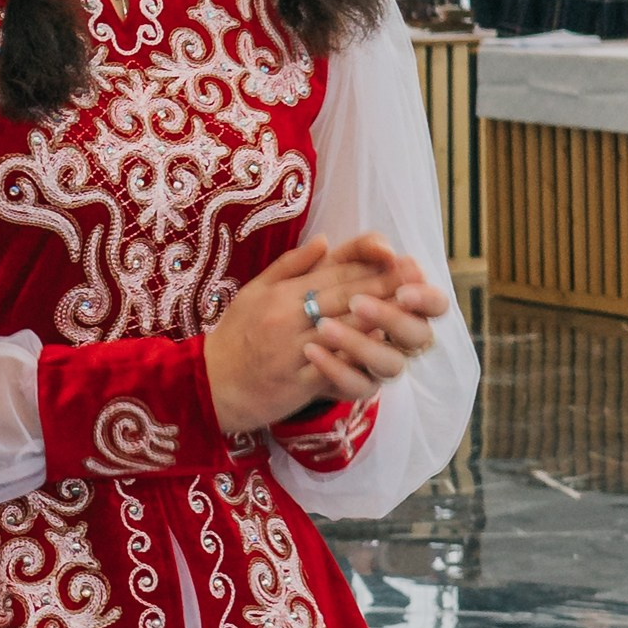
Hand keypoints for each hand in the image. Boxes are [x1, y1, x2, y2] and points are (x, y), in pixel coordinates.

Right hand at [202, 234, 447, 432]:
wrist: (209, 385)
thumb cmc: (234, 337)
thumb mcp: (254, 292)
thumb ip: (290, 266)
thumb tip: (326, 241)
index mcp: (281, 294)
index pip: (333, 272)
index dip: (370, 265)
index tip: (401, 258)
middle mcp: (288, 317)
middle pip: (345, 297)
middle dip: (385, 286)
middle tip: (418, 278)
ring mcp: (293, 350)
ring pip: (344, 329)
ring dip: (380, 319)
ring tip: (410, 310)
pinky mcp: (297, 382)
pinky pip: (333, 368)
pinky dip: (360, 358)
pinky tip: (384, 351)